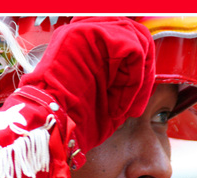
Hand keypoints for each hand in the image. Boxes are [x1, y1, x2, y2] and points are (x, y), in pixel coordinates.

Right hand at [19, 16, 154, 155]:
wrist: (49, 128)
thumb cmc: (72, 121)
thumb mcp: (104, 97)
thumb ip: (123, 79)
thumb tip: (147, 76)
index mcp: (86, 45)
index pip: (127, 42)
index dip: (137, 73)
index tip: (132, 106)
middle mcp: (86, 33)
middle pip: (136, 36)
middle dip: (144, 74)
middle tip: (134, 106)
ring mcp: (87, 30)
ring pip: (137, 40)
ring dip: (139, 79)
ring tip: (125, 106)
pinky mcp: (92, 33)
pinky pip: (133, 50)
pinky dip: (134, 81)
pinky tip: (119, 103)